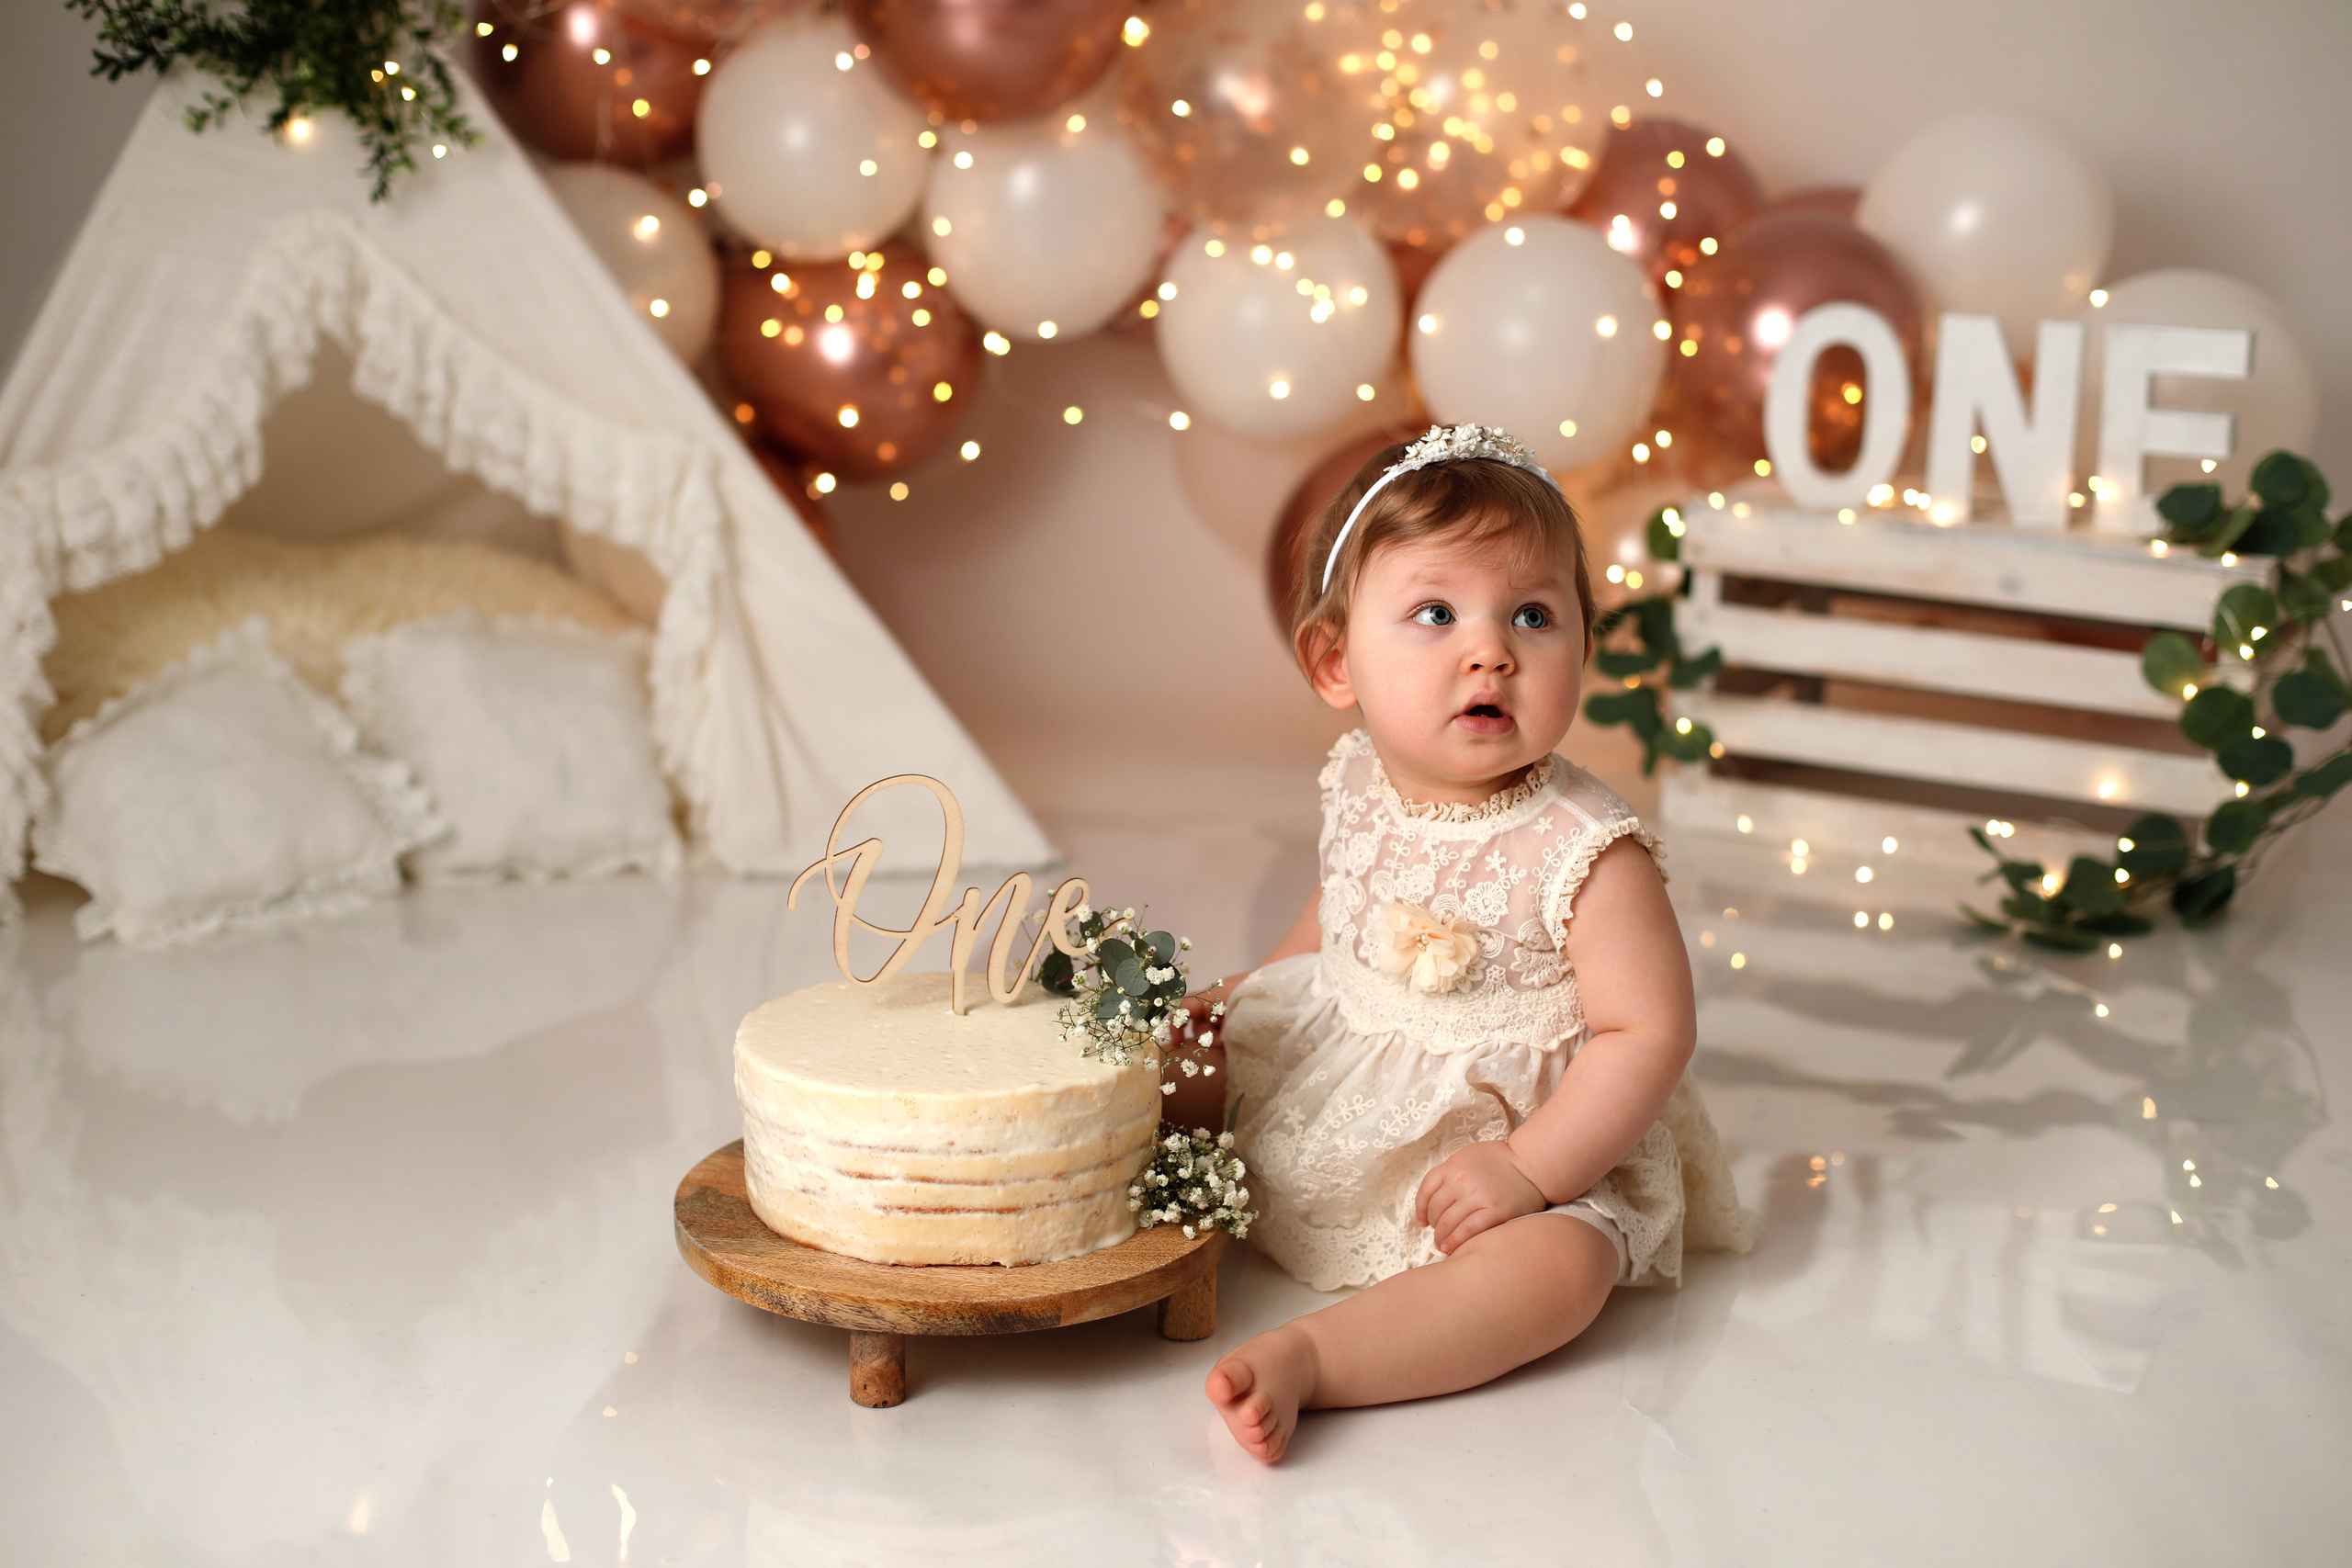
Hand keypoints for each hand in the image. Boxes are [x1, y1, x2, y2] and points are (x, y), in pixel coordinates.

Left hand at [1413, 1140, 1549, 1254]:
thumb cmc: (1501, 1160)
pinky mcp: (1496, 1211)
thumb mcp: (1468, 1156)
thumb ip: (1451, 1172)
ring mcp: (1478, 1196)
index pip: (1426, 1190)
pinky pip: (1468, 1230)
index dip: (1420, 1209)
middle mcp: (1461, 1180)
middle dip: (1434, 1226)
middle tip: (1437, 1236)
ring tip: (1444, 1246)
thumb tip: (1434, 1196)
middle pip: (1436, 1209)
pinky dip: (1456, 1241)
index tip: (1423, 1221)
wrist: (1532, 1164)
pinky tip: (1452, 1248)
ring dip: (1442, 1237)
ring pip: (1448, 1222)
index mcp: (1453, 1166)